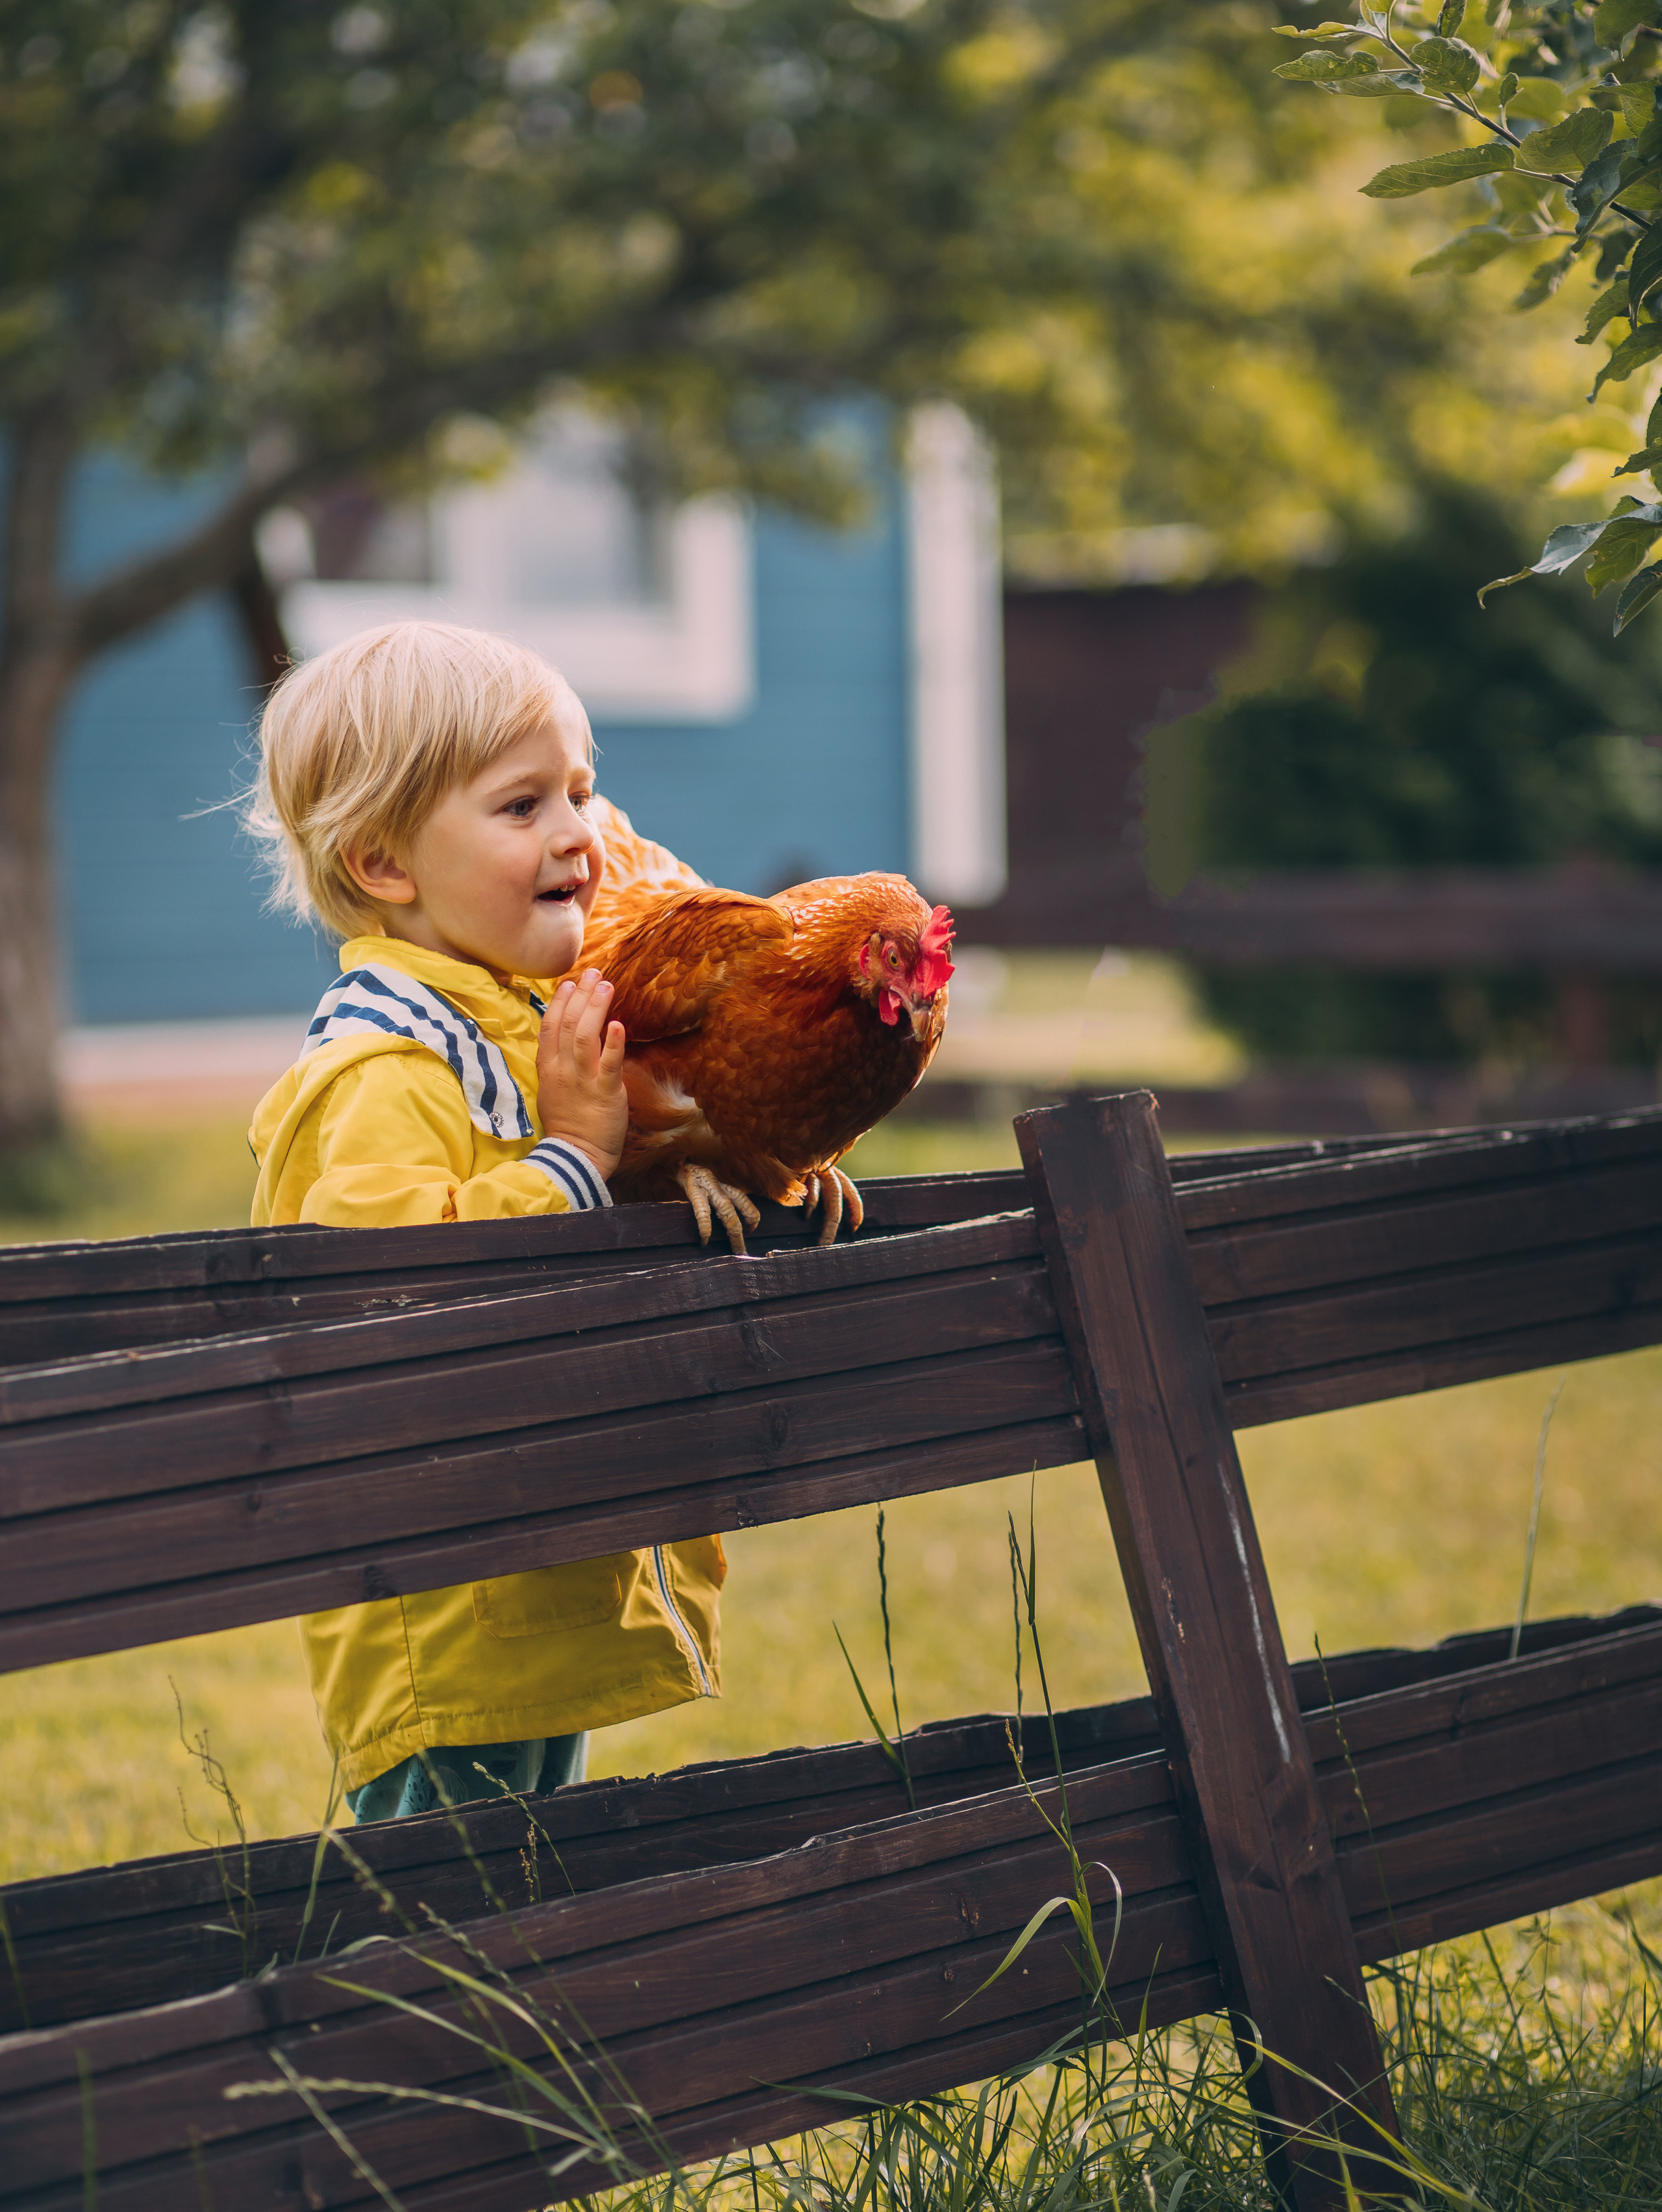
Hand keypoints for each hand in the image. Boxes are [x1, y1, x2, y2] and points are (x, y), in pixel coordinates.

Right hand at [536, 969, 626, 1181]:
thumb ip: (561, 1064)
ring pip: (584, 1036)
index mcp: (549, 1069)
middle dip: (580, 996)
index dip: (559, 1002)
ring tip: (606, 985)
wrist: (576, 1156)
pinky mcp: (604, 1093)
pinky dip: (612, 1043)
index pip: (550, 1027)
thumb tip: (571, 1042)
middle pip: (568, 1024)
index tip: (569, 983)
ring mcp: (582, 1081)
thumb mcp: (554, 1090)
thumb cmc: (569, 1125)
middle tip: (593, 973)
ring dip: (595, 1008)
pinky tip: (617, 1023)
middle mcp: (563, 1070)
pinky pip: (607, 1064)